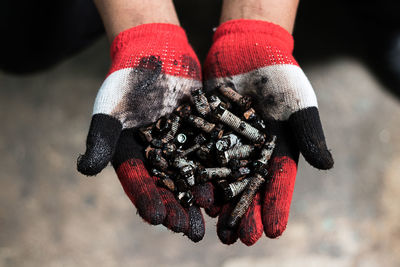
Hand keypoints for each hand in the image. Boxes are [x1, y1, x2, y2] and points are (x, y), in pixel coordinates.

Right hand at [77, 23, 208, 240]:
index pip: (138, 183)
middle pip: (167, 187)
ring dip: (200, 196)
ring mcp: (179, 146)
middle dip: (178, 209)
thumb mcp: (111, 109)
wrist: (154, 53)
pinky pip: (209, 154)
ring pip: (190, 175)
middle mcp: (156, 156)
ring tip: (211, 214)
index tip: (157, 219)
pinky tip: (229, 184)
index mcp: (132, 155)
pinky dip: (218, 169)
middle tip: (190, 232)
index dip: (147, 201)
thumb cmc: (127, 82)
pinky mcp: (199, 133)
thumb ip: (101, 138)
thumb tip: (85, 169)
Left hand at [203, 19, 333, 244]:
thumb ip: (309, 132)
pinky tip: (191, 192)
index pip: (278, 183)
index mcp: (276, 150)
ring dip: (218, 201)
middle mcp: (250, 153)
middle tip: (237, 240)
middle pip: (247, 187)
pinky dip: (195, 173)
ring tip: (213, 225)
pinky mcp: (204, 131)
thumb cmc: (281, 76)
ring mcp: (226, 144)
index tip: (273, 232)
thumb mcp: (298, 102)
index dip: (276, 206)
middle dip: (244, 213)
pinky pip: (199, 155)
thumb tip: (327, 166)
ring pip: (221, 177)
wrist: (248, 49)